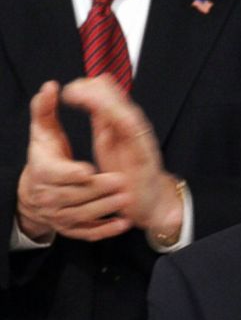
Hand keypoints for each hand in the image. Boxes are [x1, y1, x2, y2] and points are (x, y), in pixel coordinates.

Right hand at [16, 81, 131, 241]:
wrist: (37, 197)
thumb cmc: (45, 159)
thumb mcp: (44, 136)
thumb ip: (46, 112)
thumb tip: (51, 86)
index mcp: (43, 173)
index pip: (56, 175)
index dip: (72, 174)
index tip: (89, 171)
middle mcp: (48, 198)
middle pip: (74, 196)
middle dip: (98, 191)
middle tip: (121, 183)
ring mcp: (61, 216)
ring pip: (84, 216)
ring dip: (106, 209)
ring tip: (126, 199)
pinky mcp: (72, 229)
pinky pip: (88, 233)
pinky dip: (105, 230)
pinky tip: (123, 224)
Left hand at [59, 76, 183, 238]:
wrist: (150, 200)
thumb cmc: (129, 174)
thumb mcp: (110, 143)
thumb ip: (103, 121)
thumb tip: (92, 97)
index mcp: (123, 124)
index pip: (110, 99)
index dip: (93, 89)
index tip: (72, 86)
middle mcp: (134, 127)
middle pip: (118, 100)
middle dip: (97, 90)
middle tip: (74, 86)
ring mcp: (142, 138)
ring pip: (125, 111)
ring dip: (105, 99)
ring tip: (85, 93)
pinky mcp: (145, 152)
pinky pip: (133, 131)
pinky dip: (121, 117)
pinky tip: (106, 112)